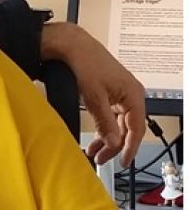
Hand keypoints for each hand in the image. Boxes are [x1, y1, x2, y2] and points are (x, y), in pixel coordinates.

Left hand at [41, 21, 145, 167]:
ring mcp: (119, 94)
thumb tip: (113, 143)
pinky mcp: (108, 94)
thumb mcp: (94, 99)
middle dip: (115, 146)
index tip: (122, 162)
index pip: (137, 128)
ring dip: (107, 139)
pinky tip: (95, 138)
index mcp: (133, 94)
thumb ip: (105, 123)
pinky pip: (110, 116)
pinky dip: (103, 128)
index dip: (130, 147)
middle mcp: (130, 94)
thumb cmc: (85, 64)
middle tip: (101, 159)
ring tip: (94, 152)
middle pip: (128, 128)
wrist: (72, 48)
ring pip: (118, 124)